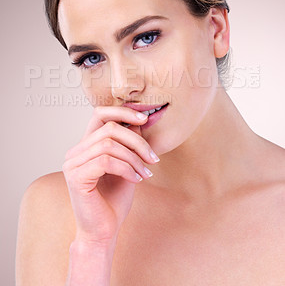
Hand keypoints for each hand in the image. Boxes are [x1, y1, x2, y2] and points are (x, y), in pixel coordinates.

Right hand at [62, 106, 159, 246]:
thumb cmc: (114, 200)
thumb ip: (129, 144)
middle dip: (137, 141)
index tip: (144, 118)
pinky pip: (106, 161)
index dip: (122, 111)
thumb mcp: (128, 165)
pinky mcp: (75, 177)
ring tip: (146, 173)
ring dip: (134, 158)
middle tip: (153, 159)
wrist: (104, 231)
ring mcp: (73, 163)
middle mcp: (76, 151)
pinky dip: (127, 169)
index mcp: (86, 146)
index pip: (100, 114)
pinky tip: (136, 180)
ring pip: (109, 144)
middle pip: (110, 128)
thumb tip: (139, 120)